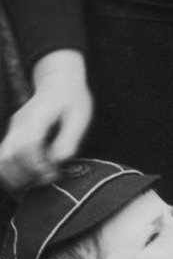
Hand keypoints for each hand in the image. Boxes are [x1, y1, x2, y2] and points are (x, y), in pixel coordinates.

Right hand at [0, 49, 91, 191]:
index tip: (52, 173)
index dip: (37, 165)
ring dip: (17, 175)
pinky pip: (5, 155)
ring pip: (3, 158)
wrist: (59, 78)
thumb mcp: (80, 115)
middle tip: (46, 179)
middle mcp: (20, 123)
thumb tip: (58, 160)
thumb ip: (69, 138)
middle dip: (26, 174)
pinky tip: (30, 175)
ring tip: (38, 180)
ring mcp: (14, 128)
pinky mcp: (14, 133)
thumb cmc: (73, 97)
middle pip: (10, 156)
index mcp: (38, 117)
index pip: (28, 146)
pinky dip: (13, 169)